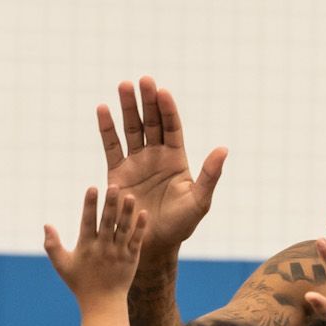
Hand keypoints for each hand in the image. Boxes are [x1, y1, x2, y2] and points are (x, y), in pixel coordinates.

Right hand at [45, 188, 149, 304]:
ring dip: (127, 212)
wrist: (102, 304)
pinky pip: (137, 240)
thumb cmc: (80, 283)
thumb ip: (52, 245)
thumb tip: (46, 224)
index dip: (90, 204)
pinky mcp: (131, 259)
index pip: (88, 221)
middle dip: (110, 203)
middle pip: (107, 222)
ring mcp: (118, 253)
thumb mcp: (62, 265)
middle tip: (114, 185)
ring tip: (130, 196)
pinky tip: (144, 214)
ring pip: (123, 229)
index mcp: (86, 247)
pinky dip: (140, 227)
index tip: (92, 188)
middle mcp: (103, 248)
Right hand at [97, 78, 225, 257]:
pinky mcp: (118, 173)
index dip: (168, 109)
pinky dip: (106, 128)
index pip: (172, 127)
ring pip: (131, 129)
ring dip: (127, 108)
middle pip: (151, 121)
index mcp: (176, 159)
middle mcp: (156, 156)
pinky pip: (111, 146)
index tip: (162, 91)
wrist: (153, 245)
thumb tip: (223, 149)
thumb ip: (210, 175)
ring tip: (123, 85)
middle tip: (142, 80)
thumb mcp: (199, 201)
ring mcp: (136, 162)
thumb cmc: (181, 226)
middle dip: (147, 101)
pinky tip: (102, 109)